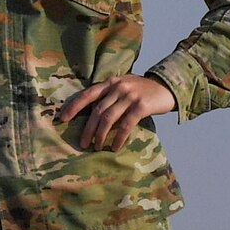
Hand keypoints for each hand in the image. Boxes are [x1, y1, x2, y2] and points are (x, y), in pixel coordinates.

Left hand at [58, 75, 175, 151]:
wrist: (167, 88)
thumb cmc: (142, 91)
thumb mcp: (124, 87)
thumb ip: (109, 96)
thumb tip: (91, 116)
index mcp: (111, 82)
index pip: (87, 94)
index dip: (73, 106)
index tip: (62, 119)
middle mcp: (118, 87)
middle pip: (97, 111)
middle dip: (87, 129)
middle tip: (83, 143)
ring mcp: (130, 96)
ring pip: (108, 118)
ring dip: (100, 135)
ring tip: (97, 147)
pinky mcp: (142, 106)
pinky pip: (126, 125)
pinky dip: (118, 138)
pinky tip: (115, 147)